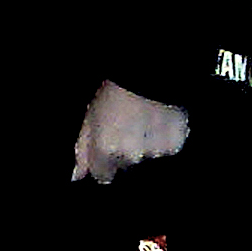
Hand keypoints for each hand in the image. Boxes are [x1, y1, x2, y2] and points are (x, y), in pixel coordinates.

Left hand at [71, 80, 188, 184]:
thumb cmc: (113, 91)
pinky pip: (166, 148)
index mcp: (106, 149)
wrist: (149, 74)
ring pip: (147, 156)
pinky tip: (158, 118)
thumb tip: (76, 176)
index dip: (103, 163)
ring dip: (144, 144)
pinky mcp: (175, 145)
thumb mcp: (89, 116)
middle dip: (124, 150)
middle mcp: (131, 157)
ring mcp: (155, 153)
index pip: (102, 176)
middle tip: (124, 125)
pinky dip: (163, 138)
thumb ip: (82, 149)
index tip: (106, 148)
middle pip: (125, 164)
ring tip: (142, 118)